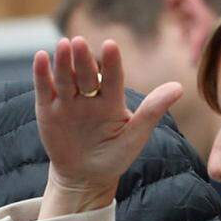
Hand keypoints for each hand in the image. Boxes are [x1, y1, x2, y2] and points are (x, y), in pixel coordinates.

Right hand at [33, 36, 181, 218]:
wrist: (85, 177)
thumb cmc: (115, 156)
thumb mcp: (135, 136)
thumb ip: (152, 111)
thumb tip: (179, 87)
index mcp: (112, 100)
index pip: (113, 78)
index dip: (112, 62)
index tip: (110, 45)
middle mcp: (90, 96)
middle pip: (86, 74)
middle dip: (83, 59)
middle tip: (79, 42)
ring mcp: (68, 102)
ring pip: (65, 78)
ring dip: (63, 62)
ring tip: (63, 45)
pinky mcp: (47, 110)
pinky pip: (44, 90)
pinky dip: (41, 74)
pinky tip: (40, 57)